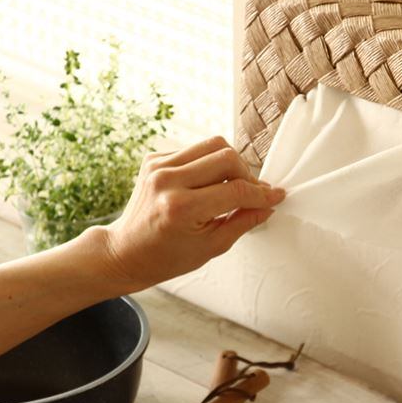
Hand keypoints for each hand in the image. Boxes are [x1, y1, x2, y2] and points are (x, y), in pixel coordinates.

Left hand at [95, 137, 284, 293]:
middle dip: (247, 175)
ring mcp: (158, 166)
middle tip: (251, 193)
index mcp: (182, 208)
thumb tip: (267, 205)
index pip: (235, 190)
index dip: (261, 194)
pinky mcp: (153, 158)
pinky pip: (193, 150)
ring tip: (231, 187)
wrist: (126, 252)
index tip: (276, 196)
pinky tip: (206, 185)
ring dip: (229, 165)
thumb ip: (243, 222)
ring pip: (212, 146)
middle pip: (226, 157)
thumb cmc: (166, 256)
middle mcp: (168, 181)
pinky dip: (207, 165)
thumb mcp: (211, 246)